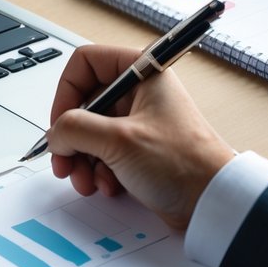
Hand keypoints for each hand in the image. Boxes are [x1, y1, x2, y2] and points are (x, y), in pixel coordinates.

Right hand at [47, 44, 234, 230]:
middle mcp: (139, 91)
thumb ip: (75, 129)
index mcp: (142, 72)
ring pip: (89, 131)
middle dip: (71, 136)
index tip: (60, 122)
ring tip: (86, 180)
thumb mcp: (118, 140)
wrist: (213, 203)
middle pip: (84, 102)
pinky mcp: (138, 148)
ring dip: (81, 158)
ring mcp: (138, 120)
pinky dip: (98, 170)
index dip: (67, 92)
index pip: (86, 63)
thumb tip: (55, 134)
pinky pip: (102, 152)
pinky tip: (108, 185)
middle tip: (63, 161)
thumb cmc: (185, 164)